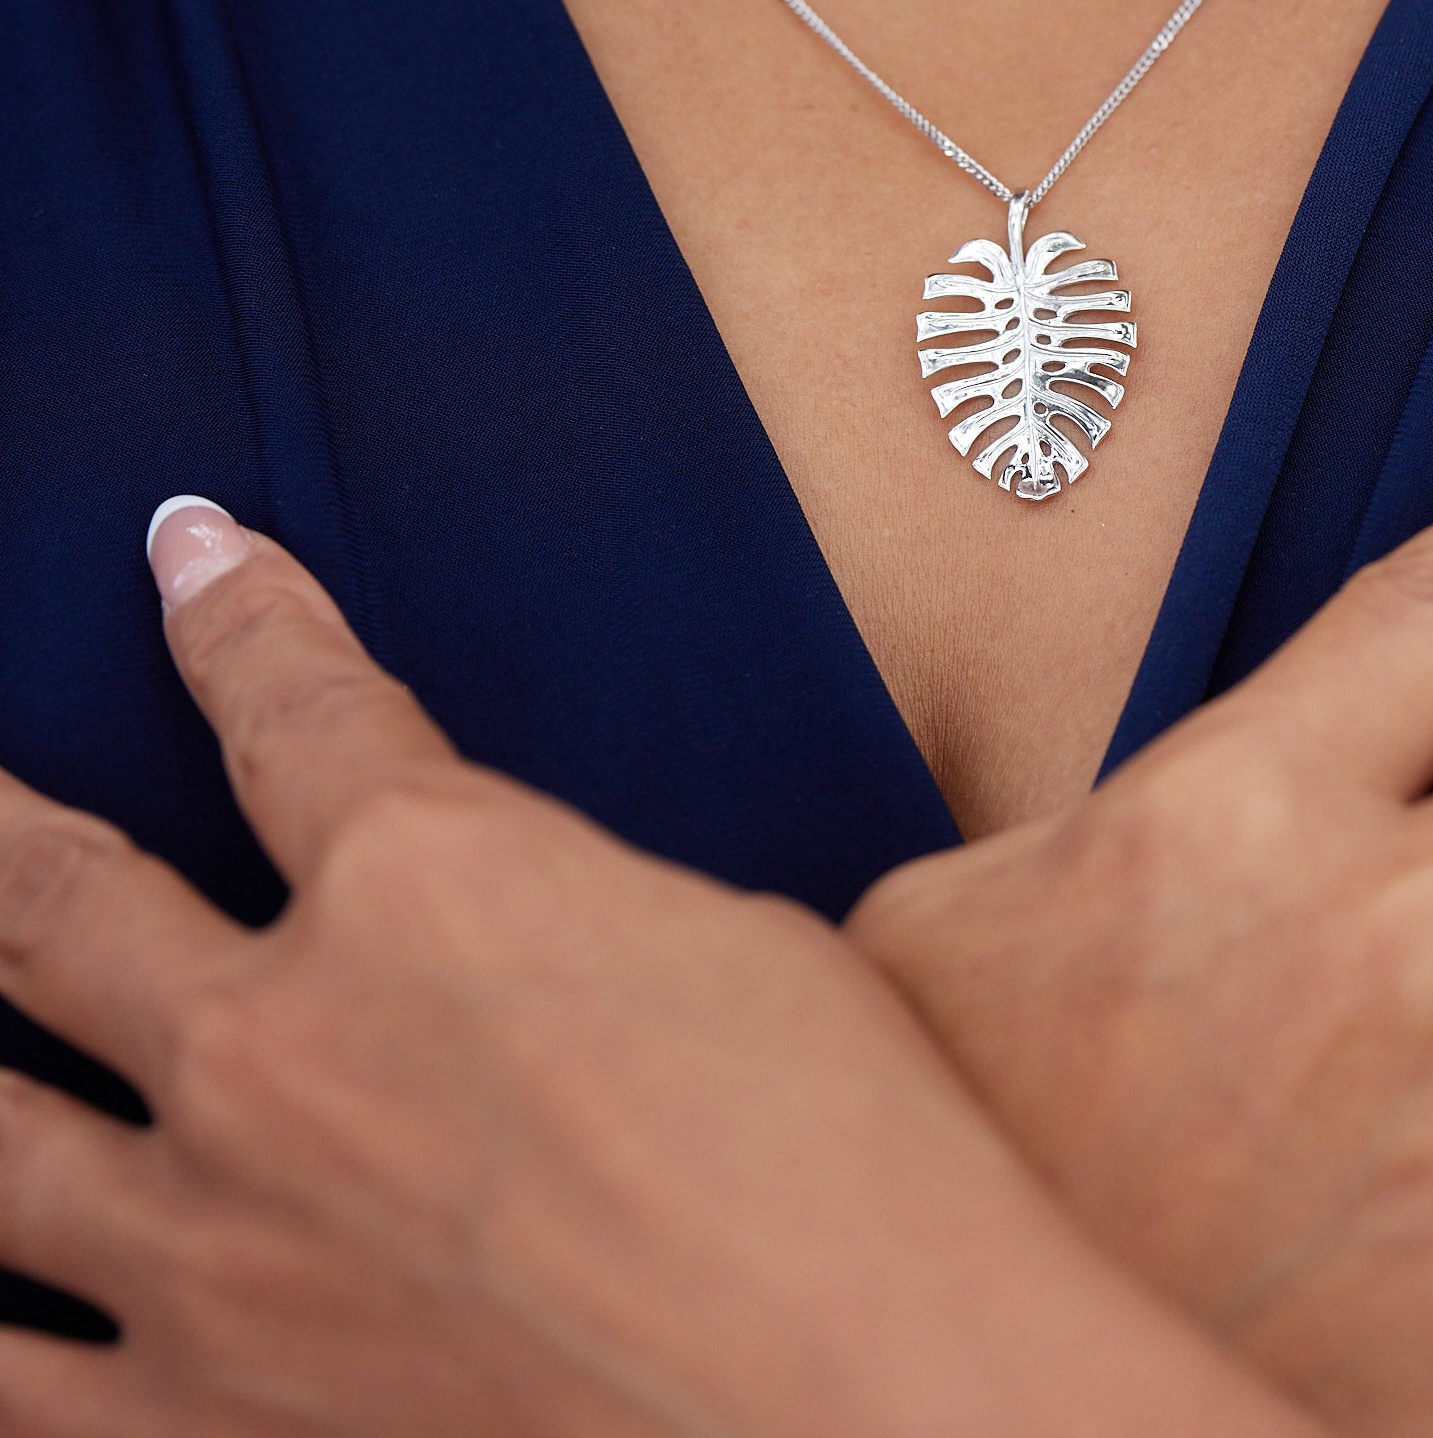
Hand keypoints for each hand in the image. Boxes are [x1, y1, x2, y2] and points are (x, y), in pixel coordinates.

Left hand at [0, 506, 1317, 1437]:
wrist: (870, 1399)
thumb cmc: (840, 1153)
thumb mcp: (714, 936)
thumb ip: (551, 903)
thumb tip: (495, 913)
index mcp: (422, 883)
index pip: (285, 701)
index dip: (232, 614)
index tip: (191, 558)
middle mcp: (274, 1048)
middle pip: (50, 898)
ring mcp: (217, 1249)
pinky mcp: (213, 1424)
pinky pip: (10, 1381)